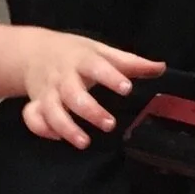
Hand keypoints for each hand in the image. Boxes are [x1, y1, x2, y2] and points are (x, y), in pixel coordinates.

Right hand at [20, 29, 164, 148]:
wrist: (33, 51)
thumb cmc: (76, 53)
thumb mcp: (101, 51)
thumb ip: (130, 62)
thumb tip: (161, 67)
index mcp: (81, 60)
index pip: (96, 66)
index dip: (110, 77)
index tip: (127, 88)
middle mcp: (62, 77)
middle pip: (72, 94)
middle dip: (90, 111)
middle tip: (110, 124)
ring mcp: (47, 92)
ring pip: (51, 110)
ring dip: (66, 127)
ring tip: (84, 142)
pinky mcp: (35, 104)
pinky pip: (33, 119)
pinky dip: (43, 129)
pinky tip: (60, 138)